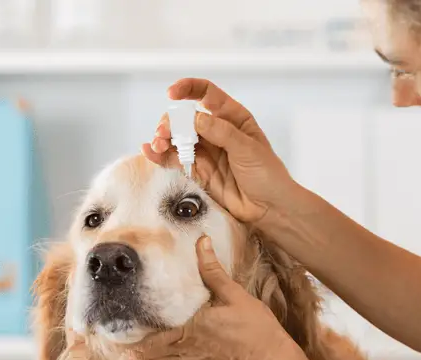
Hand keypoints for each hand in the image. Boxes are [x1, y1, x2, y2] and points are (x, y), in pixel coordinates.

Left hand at [126, 235, 297, 359]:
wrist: (271, 355)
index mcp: (191, 329)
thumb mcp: (234, 294)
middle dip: (132, 347)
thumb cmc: (254, 325)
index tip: (117, 327)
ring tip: (125, 354)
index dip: (134, 335)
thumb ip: (213, 270)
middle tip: (114, 339)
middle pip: (151, 351)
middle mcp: (187, 347)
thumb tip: (201, 242)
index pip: (154, 336)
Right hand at [142, 78, 298, 224]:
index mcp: (233, 118)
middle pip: (185, 118)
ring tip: (158, 146)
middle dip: (171, 122)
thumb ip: (221, 132)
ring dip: (164, 139)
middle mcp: (217, 131)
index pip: (207, 94)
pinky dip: (161, 156)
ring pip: (177, 138)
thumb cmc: (267, 175)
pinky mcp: (199, 171)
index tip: (172, 94)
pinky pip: (176, 160)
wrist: (270, 208)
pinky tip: (150, 152)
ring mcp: (207, 151)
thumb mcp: (247, 149)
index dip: (188, 89)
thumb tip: (194, 118)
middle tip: (164, 134)